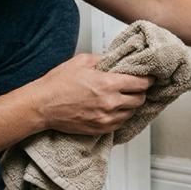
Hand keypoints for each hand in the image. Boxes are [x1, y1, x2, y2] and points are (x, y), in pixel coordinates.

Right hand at [29, 54, 153, 134]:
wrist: (42, 105)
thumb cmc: (58, 83)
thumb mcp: (82, 61)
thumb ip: (103, 60)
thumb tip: (116, 61)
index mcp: (108, 84)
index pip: (141, 83)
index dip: (148, 79)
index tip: (149, 77)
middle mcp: (110, 102)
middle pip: (139, 99)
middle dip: (140, 92)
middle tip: (135, 87)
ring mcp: (106, 118)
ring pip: (131, 113)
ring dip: (131, 105)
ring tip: (123, 98)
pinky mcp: (100, 129)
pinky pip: (120, 124)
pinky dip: (121, 116)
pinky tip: (114, 109)